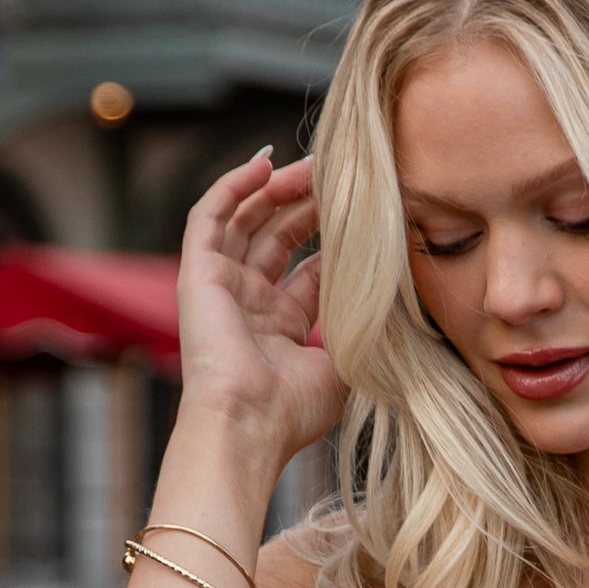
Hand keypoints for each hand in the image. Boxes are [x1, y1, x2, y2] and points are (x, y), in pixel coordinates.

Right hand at [176, 149, 344, 464]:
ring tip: (309, 164)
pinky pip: (209, 215)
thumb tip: (390, 302)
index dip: (332, 237)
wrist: (247, 425)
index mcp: (281, 327)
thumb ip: (358, 330)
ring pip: (246, 219)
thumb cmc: (292, 411)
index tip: (361, 211)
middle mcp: (249, 303)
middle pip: (277, 236)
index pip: (307, 268)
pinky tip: (264, 162)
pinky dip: (234, 185)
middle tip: (337, 175)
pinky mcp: (197, 274)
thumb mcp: (341, 368)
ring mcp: (221, 287)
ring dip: (276, 188)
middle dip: (307, 204)